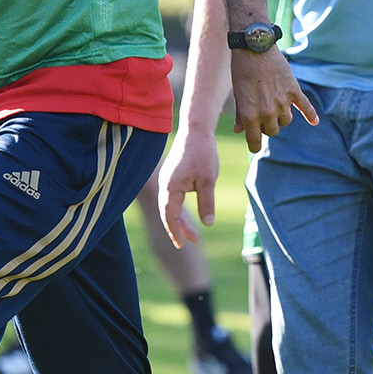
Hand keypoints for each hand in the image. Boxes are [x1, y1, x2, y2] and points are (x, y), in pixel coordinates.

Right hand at [156, 132, 221, 249]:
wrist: (196, 129)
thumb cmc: (203, 153)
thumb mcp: (208, 180)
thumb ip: (207, 203)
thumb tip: (207, 223)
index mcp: (170, 187)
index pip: (170, 216)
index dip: (175, 232)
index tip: (182, 244)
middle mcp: (164, 184)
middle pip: (167, 213)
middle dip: (178, 228)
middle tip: (191, 241)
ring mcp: (166, 179)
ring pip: (168, 206)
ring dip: (179, 219)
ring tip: (193, 233)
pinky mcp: (171, 175)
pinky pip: (171, 197)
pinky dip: (178, 209)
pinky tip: (187, 214)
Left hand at [229, 49, 317, 151]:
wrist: (254, 47)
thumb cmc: (241, 70)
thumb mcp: (237, 94)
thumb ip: (240, 114)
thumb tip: (240, 130)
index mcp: (250, 115)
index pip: (255, 142)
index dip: (254, 144)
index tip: (254, 144)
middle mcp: (267, 112)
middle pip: (273, 131)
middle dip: (267, 126)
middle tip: (262, 113)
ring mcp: (282, 102)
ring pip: (286, 121)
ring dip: (281, 117)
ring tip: (275, 105)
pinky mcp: (294, 90)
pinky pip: (305, 107)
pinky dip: (311, 114)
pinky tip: (315, 121)